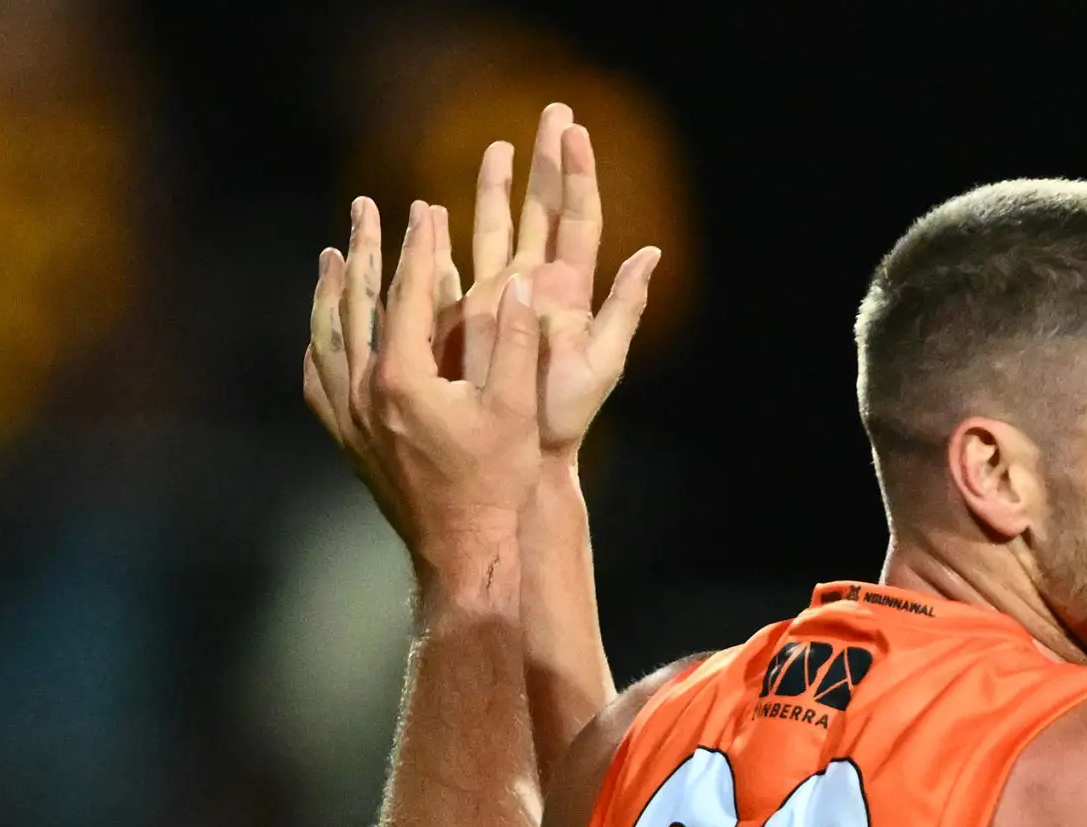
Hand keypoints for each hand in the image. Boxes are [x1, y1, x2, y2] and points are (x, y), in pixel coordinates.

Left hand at [303, 198, 542, 574]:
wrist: (464, 548)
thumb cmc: (498, 482)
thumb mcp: (516, 409)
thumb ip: (513, 342)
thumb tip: (517, 283)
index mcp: (402, 380)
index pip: (405, 296)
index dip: (418, 249)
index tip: (424, 211)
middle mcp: (364, 394)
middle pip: (355, 305)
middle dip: (363, 251)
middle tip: (364, 208)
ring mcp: (349, 419)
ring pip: (325, 338)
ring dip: (331, 292)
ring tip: (334, 256)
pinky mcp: (347, 441)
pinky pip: (318, 381)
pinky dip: (319, 346)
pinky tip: (323, 332)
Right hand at [442, 102, 659, 456]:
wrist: (525, 455)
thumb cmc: (565, 416)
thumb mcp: (603, 363)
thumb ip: (624, 307)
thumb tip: (650, 252)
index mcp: (570, 290)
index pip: (576, 218)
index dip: (577, 173)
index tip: (574, 129)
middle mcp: (538, 286)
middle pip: (541, 210)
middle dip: (546, 162)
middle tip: (551, 111)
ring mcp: (502, 298)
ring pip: (498, 228)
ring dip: (498, 188)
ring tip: (497, 146)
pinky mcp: (469, 317)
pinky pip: (458, 265)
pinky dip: (449, 237)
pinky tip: (435, 211)